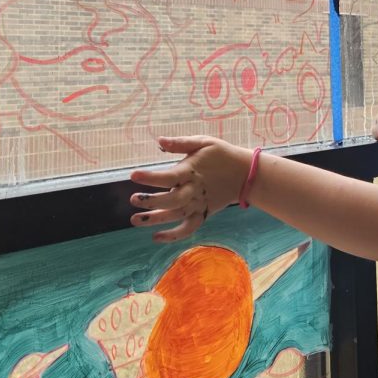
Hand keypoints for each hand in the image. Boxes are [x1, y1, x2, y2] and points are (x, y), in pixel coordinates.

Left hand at [129, 136, 250, 241]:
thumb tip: (159, 140)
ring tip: (135, 220)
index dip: (151, 177)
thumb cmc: (221, 155)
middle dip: (151, 201)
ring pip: (176, 216)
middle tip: (133, 199)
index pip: (169, 176)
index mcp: (193, 172)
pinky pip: (188, 228)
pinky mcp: (203, 214)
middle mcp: (194, 191)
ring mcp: (199, 205)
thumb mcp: (204, 142)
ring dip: (155, 219)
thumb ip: (181, 143)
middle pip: (171, 200)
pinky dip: (173, 235)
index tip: (133, 175)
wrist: (245, 173)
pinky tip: (156, 237)